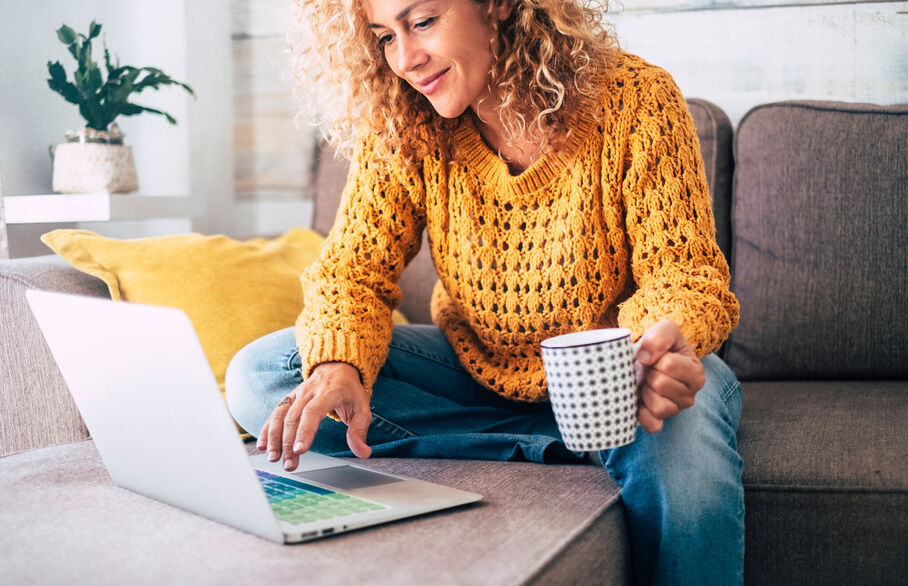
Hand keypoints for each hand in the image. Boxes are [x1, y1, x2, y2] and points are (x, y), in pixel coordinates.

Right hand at [256, 361, 372, 470]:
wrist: (337, 367)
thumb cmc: (350, 391)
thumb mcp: (362, 408)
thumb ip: (359, 431)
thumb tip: (363, 453)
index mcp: (329, 393)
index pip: (313, 412)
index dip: (305, 431)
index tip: (300, 450)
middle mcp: (309, 392)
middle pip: (294, 417)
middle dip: (289, 443)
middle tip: (289, 465)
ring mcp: (296, 394)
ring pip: (280, 415)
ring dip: (274, 437)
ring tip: (273, 458)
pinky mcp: (289, 398)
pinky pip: (275, 413)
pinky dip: (266, 429)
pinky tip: (263, 445)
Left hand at [634, 319, 705, 432]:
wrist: (648, 357)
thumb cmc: (660, 345)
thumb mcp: (665, 329)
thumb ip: (660, 336)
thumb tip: (645, 357)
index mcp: (695, 372)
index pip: (669, 365)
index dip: (654, 357)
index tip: (655, 356)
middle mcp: (690, 394)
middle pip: (661, 385)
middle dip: (648, 374)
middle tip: (648, 369)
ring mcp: (676, 410)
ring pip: (659, 407)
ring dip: (645, 392)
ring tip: (646, 382)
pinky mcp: (660, 422)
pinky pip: (652, 425)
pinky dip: (642, 414)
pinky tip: (640, 400)